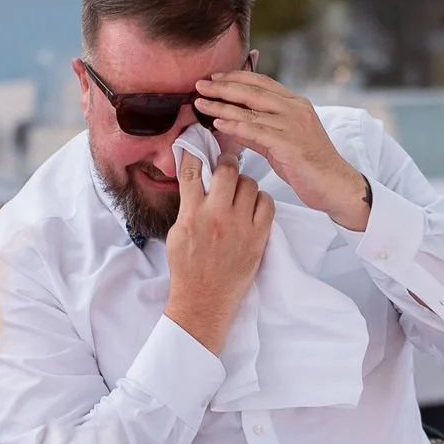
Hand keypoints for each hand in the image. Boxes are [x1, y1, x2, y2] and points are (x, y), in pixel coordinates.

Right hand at [164, 151, 273, 354]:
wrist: (204, 300)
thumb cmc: (188, 269)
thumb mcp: (177, 234)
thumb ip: (187, 207)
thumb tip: (194, 184)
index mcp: (191, 214)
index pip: (191, 171)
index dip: (195, 151)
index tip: (199, 142)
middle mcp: (216, 216)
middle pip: (226, 170)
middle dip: (226, 162)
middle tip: (227, 164)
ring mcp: (239, 226)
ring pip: (249, 184)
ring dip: (244, 183)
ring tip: (239, 191)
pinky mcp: (258, 237)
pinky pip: (267, 204)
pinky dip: (261, 200)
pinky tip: (254, 206)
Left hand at [195, 73, 371, 229]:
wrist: (336, 185)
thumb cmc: (310, 166)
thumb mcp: (282, 142)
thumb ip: (260, 130)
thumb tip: (233, 124)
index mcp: (296, 104)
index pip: (262, 83)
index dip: (236, 77)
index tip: (215, 77)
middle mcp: (295, 109)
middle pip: (252, 91)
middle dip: (223, 86)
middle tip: (200, 84)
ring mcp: (293, 124)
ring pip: (250, 110)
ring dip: (222, 105)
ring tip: (201, 103)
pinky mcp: (289, 143)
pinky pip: (256, 130)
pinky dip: (234, 125)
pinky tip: (218, 123)